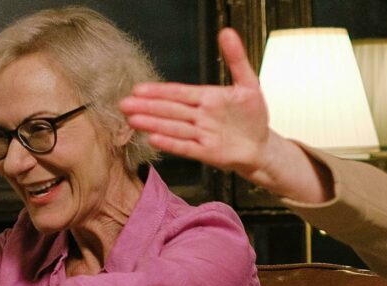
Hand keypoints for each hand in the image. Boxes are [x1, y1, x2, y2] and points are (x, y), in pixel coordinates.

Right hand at [120, 28, 280, 182]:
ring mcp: (202, 135)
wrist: (262, 145)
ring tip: (133, 121)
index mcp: (205, 98)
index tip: (138, 89)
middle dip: (147, 107)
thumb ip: (236, 59)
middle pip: (170, 110)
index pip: (178, 92)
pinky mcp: (207, 152)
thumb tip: (227, 32)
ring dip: (154, 124)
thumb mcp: (248, 83)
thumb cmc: (252, 115)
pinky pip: (187, 148)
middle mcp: (199, 116)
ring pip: (174, 128)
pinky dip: (172, 144)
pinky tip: (154, 139)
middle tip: (124, 105)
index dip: (159, 91)